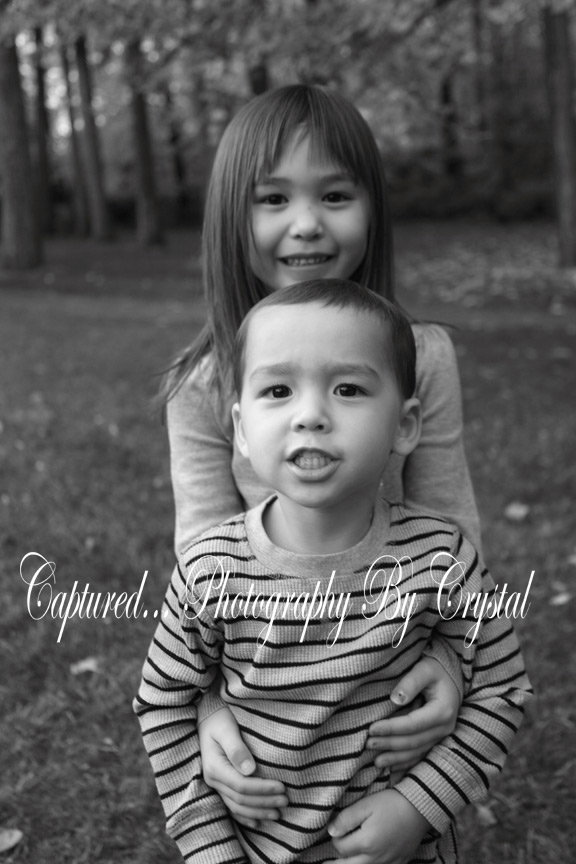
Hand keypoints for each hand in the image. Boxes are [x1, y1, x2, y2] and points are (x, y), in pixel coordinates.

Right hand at [199, 707, 287, 827]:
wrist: (205, 716)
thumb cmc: (219, 719)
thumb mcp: (226, 728)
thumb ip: (237, 749)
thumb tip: (250, 770)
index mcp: (215, 767)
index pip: (242, 786)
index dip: (263, 789)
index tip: (282, 787)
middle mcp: (213, 779)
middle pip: (241, 799)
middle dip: (264, 802)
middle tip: (286, 801)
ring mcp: (214, 784)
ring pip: (236, 806)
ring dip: (258, 812)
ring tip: (277, 813)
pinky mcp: (219, 784)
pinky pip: (231, 806)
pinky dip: (245, 816)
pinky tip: (257, 822)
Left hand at [326, 790, 430, 863]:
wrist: (421, 808)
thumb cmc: (392, 803)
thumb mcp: (367, 805)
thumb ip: (347, 818)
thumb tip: (331, 831)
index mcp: (366, 843)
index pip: (340, 848)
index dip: (335, 838)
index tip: (337, 830)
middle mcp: (376, 858)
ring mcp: (389, 863)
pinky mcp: (399, 863)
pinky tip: (365, 863)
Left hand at [367, 657, 459, 770]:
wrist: (451, 677)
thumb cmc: (435, 670)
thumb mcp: (424, 669)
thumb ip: (411, 682)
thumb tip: (395, 699)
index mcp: (443, 710)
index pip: (413, 724)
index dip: (391, 728)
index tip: (371, 728)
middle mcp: (445, 727)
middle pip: (414, 741)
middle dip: (390, 744)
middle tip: (368, 744)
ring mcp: (442, 736)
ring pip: (417, 752)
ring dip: (396, 758)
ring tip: (376, 761)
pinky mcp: (437, 740)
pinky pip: (421, 755)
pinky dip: (405, 762)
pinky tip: (391, 766)